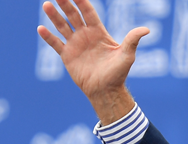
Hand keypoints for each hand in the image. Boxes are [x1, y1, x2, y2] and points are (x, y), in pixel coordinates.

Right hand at [37, 0, 148, 124]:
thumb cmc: (118, 73)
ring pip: (62, 26)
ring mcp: (75, 44)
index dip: (82, 1)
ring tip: (47, 4)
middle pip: (73, 15)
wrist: (106, 90)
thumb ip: (132, 40)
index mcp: (99, 32)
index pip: (88, 12)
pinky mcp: (67, 55)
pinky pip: (55, 44)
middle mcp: (86, 36)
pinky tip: (40, 29)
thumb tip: (146, 30)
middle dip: (66, 4)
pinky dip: (48, 37)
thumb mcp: (127, 56)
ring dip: (54, 16)